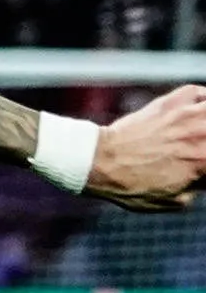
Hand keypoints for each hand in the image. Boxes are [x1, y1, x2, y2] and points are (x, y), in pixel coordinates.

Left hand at [90, 84, 205, 211]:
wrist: (99, 161)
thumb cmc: (131, 187)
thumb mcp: (173, 201)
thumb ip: (199, 187)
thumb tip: (204, 178)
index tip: (204, 168)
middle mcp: (202, 133)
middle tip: (203, 148)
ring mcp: (186, 115)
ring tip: (202, 127)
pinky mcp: (168, 103)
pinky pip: (198, 91)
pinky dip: (203, 97)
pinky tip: (201, 105)